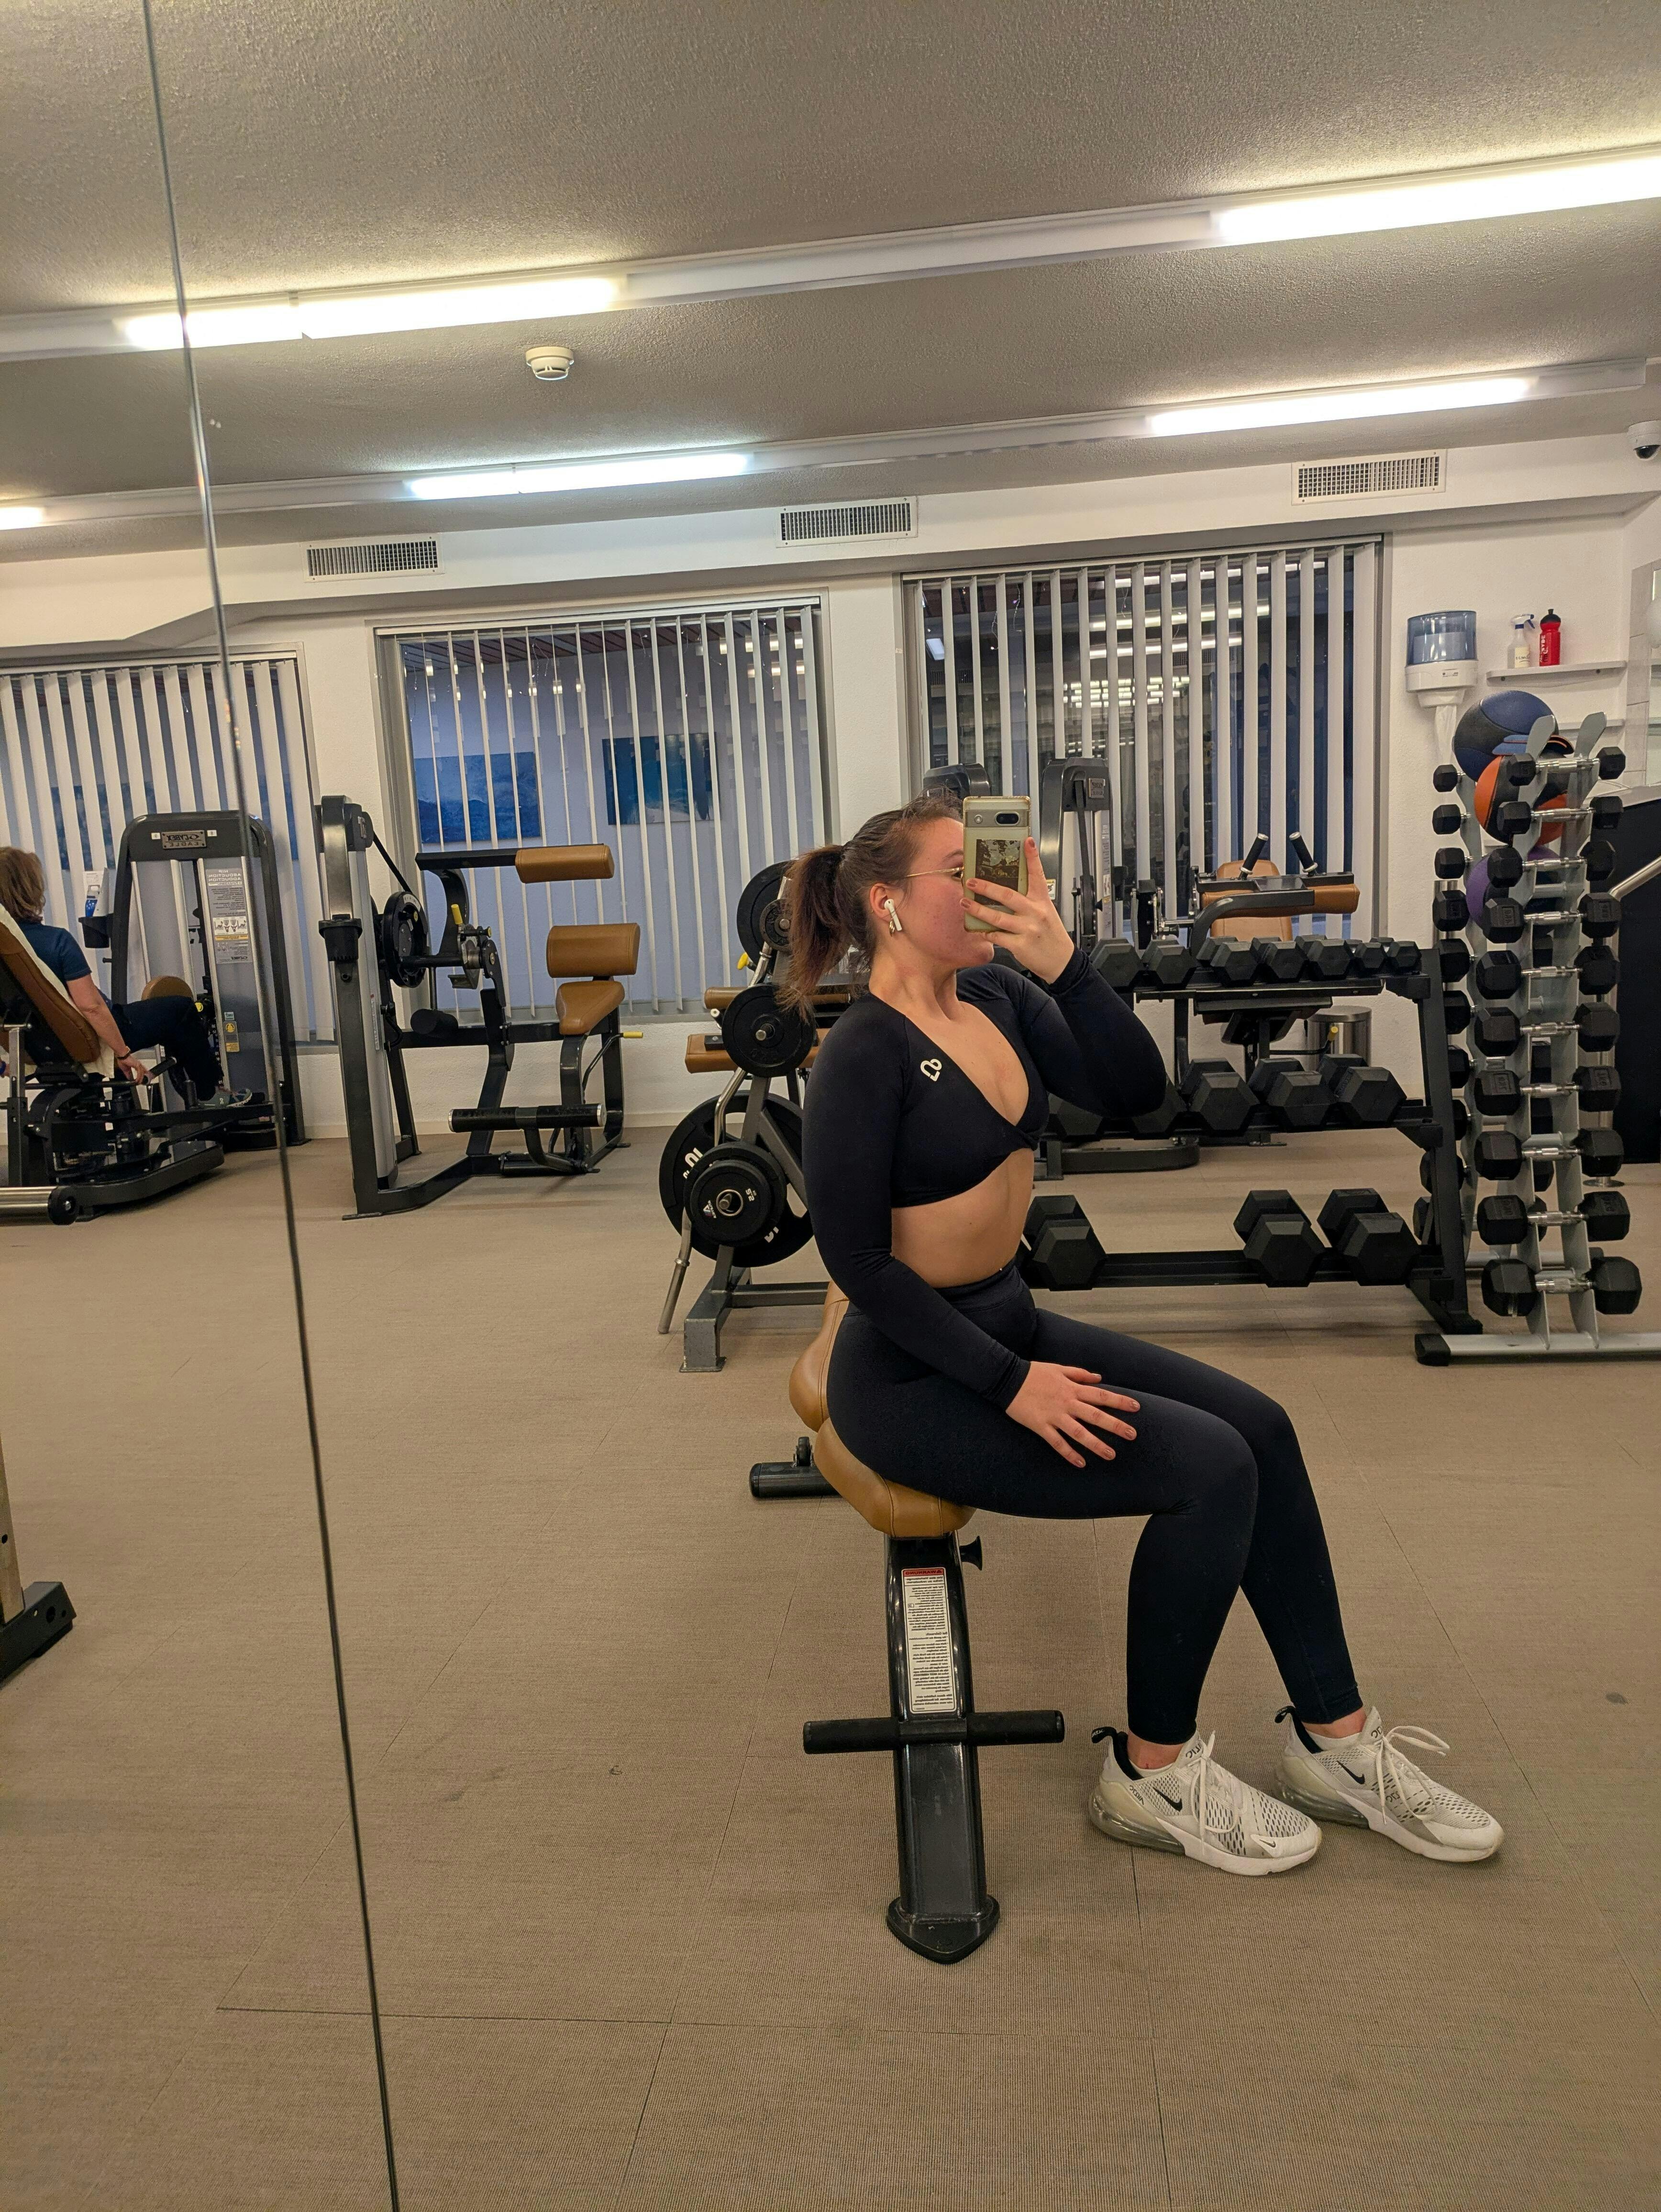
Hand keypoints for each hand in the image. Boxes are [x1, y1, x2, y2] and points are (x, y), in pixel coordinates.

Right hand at [116, 1053, 149, 1084]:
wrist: (121, 1056)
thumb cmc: (123, 1060)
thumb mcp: (126, 1070)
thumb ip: (128, 1074)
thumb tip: (129, 1079)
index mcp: (136, 1065)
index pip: (141, 1071)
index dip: (142, 1076)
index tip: (141, 1080)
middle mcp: (138, 1065)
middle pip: (143, 1072)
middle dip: (144, 1077)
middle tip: (142, 1082)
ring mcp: (138, 1065)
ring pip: (142, 1073)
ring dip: (141, 1078)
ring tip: (139, 1082)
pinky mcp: (137, 1065)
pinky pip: (139, 1072)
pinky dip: (138, 1077)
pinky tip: (137, 1080)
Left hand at [964, 836, 1075, 982]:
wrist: (1061, 961)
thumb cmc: (1051, 935)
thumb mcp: (1045, 912)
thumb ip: (1029, 901)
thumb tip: (1005, 891)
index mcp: (1042, 901)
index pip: (1037, 875)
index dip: (1032, 857)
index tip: (1026, 841)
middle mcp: (1035, 912)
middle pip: (1007, 895)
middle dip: (986, 887)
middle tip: (971, 881)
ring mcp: (1027, 929)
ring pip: (997, 917)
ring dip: (978, 909)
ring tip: (965, 903)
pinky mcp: (1020, 945)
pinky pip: (997, 937)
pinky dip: (986, 933)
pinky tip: (979, 929)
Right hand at [1006, 1361, 1138, 1466]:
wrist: (1007, 1378)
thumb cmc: (1034, 1373)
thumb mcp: (1058, 1368)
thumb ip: (1080, 1374)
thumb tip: (1099, 1378)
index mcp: (1072, 1388)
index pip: (1101, 1395)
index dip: (1120, 1401)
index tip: (1136, 1408)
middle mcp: (1067, 1403)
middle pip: (1095, 1416)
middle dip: (1115, 1425)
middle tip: (1132, 1435)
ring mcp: (1054, 1416)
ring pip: (1079, 1433)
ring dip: (1096, 1444)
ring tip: (1111, 1455)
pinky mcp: (1041, 1426)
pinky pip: (1057, 1442)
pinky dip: (1069, 1453)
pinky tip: (1081, 1463)